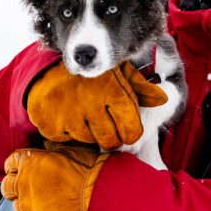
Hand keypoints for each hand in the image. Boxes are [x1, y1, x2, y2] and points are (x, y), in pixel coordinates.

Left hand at [1, 142, 109, 210]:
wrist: (98, 195)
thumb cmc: (87, 170)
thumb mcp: (69, 150)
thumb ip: (51, 150)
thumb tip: (46, 147)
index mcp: (30, 162)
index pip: (11, 162)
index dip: (14, 166)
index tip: (18, 169)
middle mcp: (23, 183)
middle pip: (7, 186)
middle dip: (12, 185)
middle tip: (23, 187)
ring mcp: (28, 205)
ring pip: (16, 206)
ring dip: (25, 203)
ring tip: (40, 203)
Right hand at [26, 60, 167, 149]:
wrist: (47, 68)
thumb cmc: (91, 74)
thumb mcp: (118, 73)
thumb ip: (141, 88)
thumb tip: (163, 100)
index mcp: (112, 92)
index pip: (131, 129)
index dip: (131, 133)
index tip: (127, 130)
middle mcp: (91, 104)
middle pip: (111, 141)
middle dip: (112, 138)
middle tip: (106, 126)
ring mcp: (69, 115)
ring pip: (90, 142)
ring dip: (90, 134)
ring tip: (85, 117)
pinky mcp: (51, 124)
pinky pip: (68, 141)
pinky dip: (69, 134)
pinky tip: (68, 118)